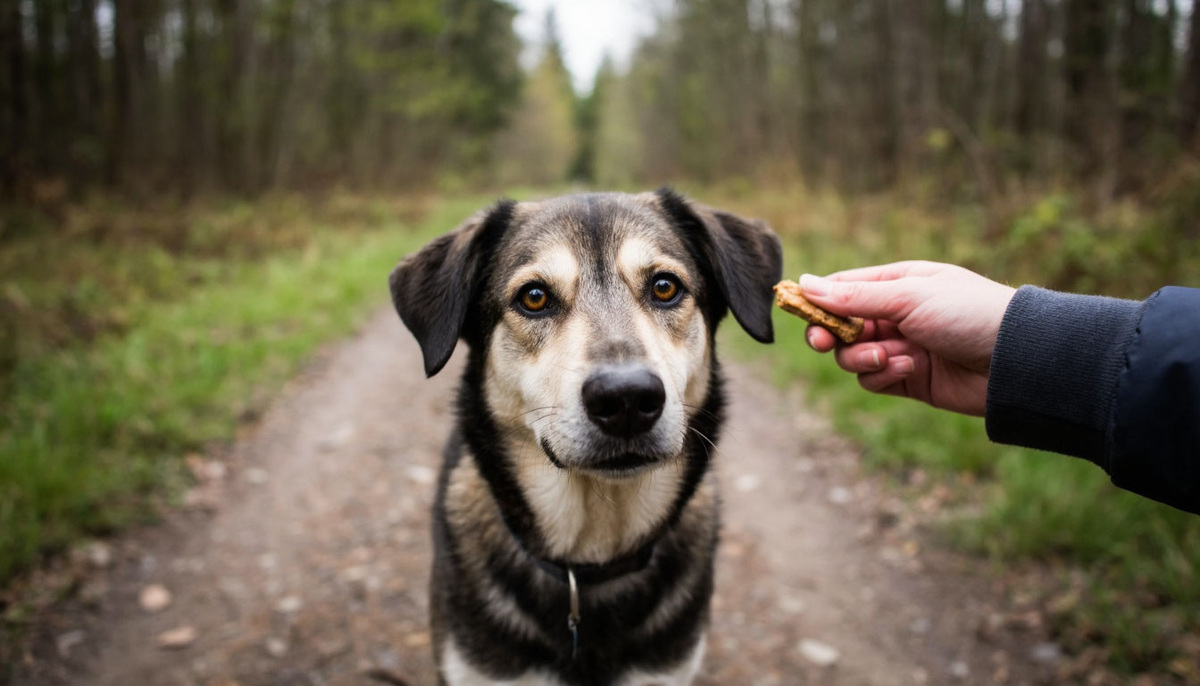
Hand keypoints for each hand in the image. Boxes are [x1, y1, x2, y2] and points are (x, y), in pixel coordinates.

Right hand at [800, 261, 1016, 415]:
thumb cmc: (968, 313)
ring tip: (890, 357)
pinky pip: (873, 379)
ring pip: (852, 356)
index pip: (842, 288)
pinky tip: (908, 368)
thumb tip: (806, 284)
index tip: (798, 310)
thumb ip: (854, 297)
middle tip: (822, 342)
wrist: (1015, 360)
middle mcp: (895, 315)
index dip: (817, 300)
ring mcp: (900, 347)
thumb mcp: (908, 297)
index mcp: (897, 284)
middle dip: (830, 335)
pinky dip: (882, 375)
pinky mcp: (908, 378)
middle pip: (840, 326)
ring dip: (862, 358)